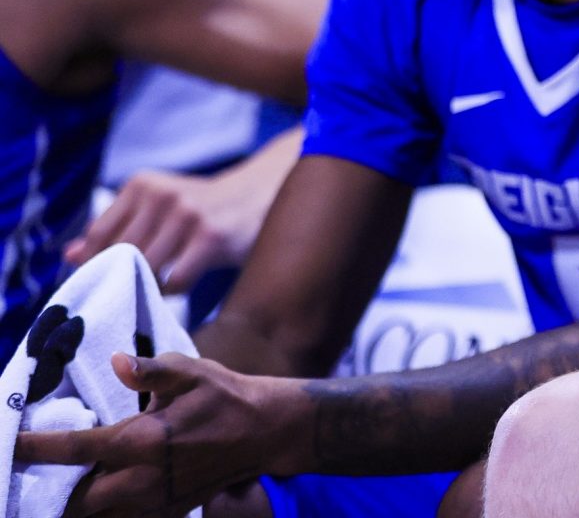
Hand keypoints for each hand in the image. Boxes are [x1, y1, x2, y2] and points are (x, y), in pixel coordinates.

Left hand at [15, 353, 304, 515]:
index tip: (11, 444)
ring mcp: (154, 501)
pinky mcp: (167, 512)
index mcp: (141, 441)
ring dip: (75, 505)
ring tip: (57, 492)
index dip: (34, 448)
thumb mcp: (191, 372)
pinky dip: (103, 513)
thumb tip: (117, 362)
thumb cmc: (225, 396)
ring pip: (96, 517)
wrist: (266, 431)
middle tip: (31, 477)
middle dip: (49, 492)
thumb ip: (150, 369)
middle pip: (75, 500)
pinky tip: (96, 499)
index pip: (73, 448)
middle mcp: (142, 478)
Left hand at [67, 142, 294, 292]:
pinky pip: (174, 280)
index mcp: (142, 184)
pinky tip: (180, 284)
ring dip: (149, 284)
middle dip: (124, 276)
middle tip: (133, 288)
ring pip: (147, 269)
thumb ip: (117, 229)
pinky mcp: (210, 237)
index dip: (98, 263)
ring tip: (158, 285)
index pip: (101, 235)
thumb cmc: (201, 208)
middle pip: (122, 254)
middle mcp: (162, 195)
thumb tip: (69, 255)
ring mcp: (187, 215)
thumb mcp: (157, 208)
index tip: (105, 278)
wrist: (260, 195)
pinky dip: (172, 290)